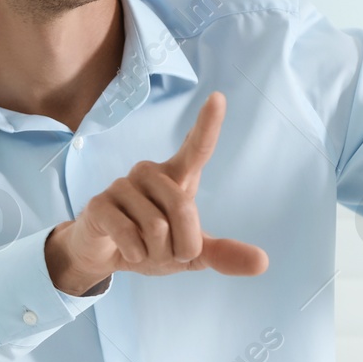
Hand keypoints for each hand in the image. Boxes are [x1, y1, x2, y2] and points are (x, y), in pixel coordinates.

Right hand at [45, 91, 269, 295]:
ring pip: (156, 226)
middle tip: (170, 254)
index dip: (207, 124)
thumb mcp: (190, 254)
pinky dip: (135, 253)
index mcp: (177, 178)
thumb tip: (263, 263)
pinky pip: (128, 233)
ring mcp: (122, 185)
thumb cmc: (151, 244)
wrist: (105, 257)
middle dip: (183, 245)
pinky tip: (128, 252)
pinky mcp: (99, 204)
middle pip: (183, 207)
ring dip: (155, 253)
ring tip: (143, 250)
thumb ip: (223, 254)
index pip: (197, 148)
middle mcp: (150, 173)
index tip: (218, 98)